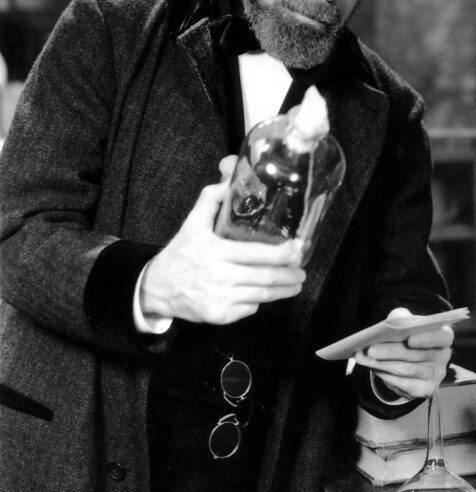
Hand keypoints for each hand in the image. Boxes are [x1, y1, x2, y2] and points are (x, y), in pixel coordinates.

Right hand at [139, 180, 305, 325]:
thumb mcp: (192, 223)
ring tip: (295, 284)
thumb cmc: (180, 254)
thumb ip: (211, 199)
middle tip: (302, 271)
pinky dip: (259, 301)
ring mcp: (220, 299)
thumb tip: (229, 175)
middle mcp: (219, 276)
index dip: (283, 253)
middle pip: (265, 277)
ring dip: (283, 290)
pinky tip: (266, 294)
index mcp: (215, 252)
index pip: (257, 253)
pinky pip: (248, 308)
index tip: (298, 249)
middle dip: (290, 275)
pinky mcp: (219, 316)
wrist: (157, 288)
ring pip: (262, 296)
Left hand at [353, 307, 453, 400]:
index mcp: (443, 336)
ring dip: (382, 365)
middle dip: (391, 352)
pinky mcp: (425, 389)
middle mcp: (443, 356)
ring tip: (364, 359)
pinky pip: (403, 384)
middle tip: (371, 350)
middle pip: (417, 355)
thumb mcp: (406, 322)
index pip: (442, 337)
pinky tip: (373, 369)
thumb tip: (390, 324)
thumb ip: (400, 318)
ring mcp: (436, 375)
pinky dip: (385, 376)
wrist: (409, 358)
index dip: (427, 339)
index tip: (410, 340)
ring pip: (406, 370)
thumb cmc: (407, 335)